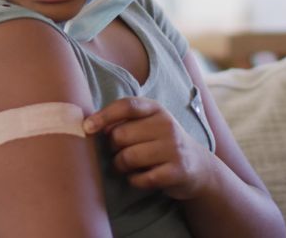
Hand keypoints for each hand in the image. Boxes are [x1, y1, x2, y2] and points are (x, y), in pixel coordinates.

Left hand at [83, 97, 213, 200]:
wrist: (198, 166)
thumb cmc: (161, 143)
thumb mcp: (148, 124)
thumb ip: (124, 121)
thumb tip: (90, 126)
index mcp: (156, 109)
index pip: (126, 105)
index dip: (103, 115)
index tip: (87, 127)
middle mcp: (166, 125)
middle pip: (120, 135)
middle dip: (112, 148)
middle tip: (118, 153)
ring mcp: (173, 148)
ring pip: (128, 157)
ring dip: (120, 166)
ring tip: (125, 167)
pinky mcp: (177, 171)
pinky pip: (141, 179)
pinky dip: (134, 181)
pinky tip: (139, 178)